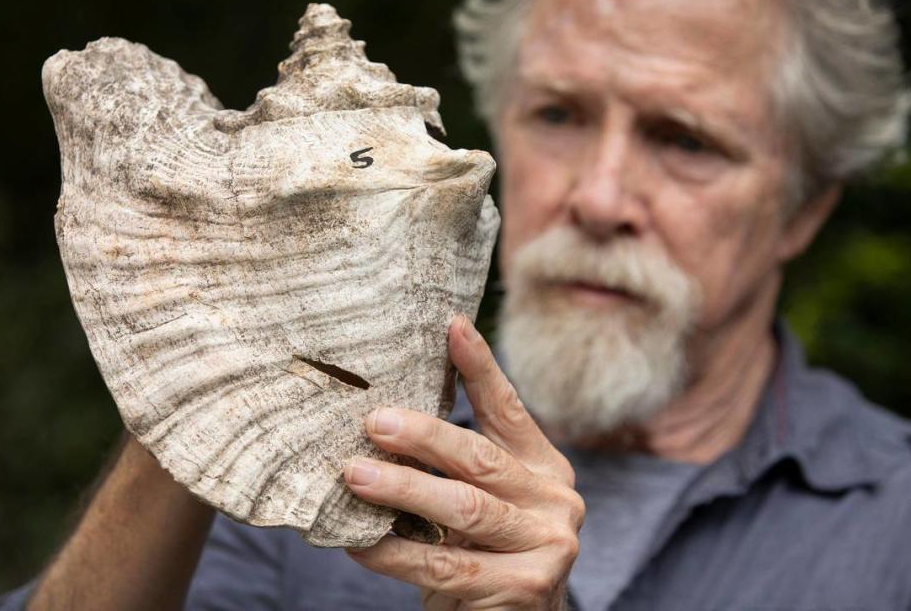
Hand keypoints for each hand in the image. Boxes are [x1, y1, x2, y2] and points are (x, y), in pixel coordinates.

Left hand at [343, 315, 583, 609]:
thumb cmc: (488, 553)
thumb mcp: (483, 500)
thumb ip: (459, 464)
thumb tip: (387, 414)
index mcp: (546, 468)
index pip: (509, 409)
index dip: (479, 367)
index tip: (450, 325)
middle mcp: (556, 500)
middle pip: (482, 458)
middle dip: (424, 437)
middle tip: (373, 422)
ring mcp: (548, 545)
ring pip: (465, 509)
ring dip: (403, 490)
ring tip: (354, 475)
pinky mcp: (526, 588)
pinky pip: (446, 565)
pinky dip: (396, 553)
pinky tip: (359, 542)